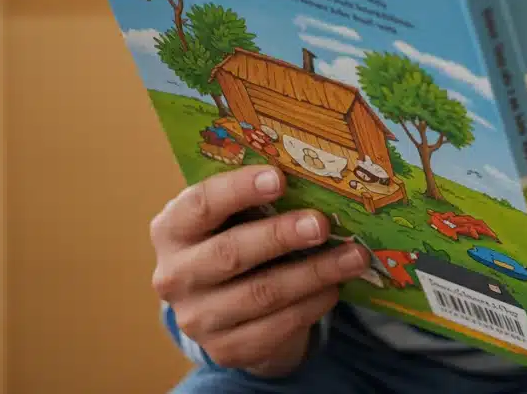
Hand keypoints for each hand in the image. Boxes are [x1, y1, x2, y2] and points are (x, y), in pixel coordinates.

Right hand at [150, 165, 371, 376]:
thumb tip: (315, 177)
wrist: (226, 311)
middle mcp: (175, 276)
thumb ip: (258, 200)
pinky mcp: (226, 349)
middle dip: (281, 236)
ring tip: (353, 257)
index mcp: (173, 230)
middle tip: (322, 225)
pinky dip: (312, 304)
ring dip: (314, 273)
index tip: (279, 179)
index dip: (239, 190)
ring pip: (262, 293)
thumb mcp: (233, 219)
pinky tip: (335, 288)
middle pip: (231, 253)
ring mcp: (198, 318)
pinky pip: (276, 326)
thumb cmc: (237, 242)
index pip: (200, 205)